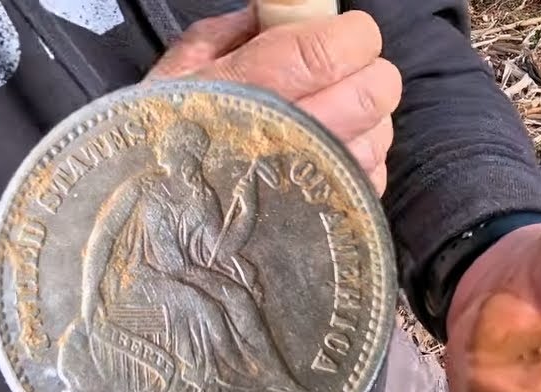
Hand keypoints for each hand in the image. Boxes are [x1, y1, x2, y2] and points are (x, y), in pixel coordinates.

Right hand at [147, 9, 399, 192]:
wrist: (160, 222)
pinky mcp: (336, 213)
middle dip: (371, 73)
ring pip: (380, 133)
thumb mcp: (179, 72)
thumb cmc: (164, 139)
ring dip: (371, 118)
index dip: (355, 35)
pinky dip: (365, 159)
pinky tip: (338, 155)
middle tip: (350, 73)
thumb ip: (229, 33)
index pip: (332, 50)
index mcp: (253, 87)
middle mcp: (294, 136)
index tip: (348, 33)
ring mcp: (321, 181)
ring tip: (340, 118)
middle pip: (374, 91)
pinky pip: (376, 173)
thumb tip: (271, 11)